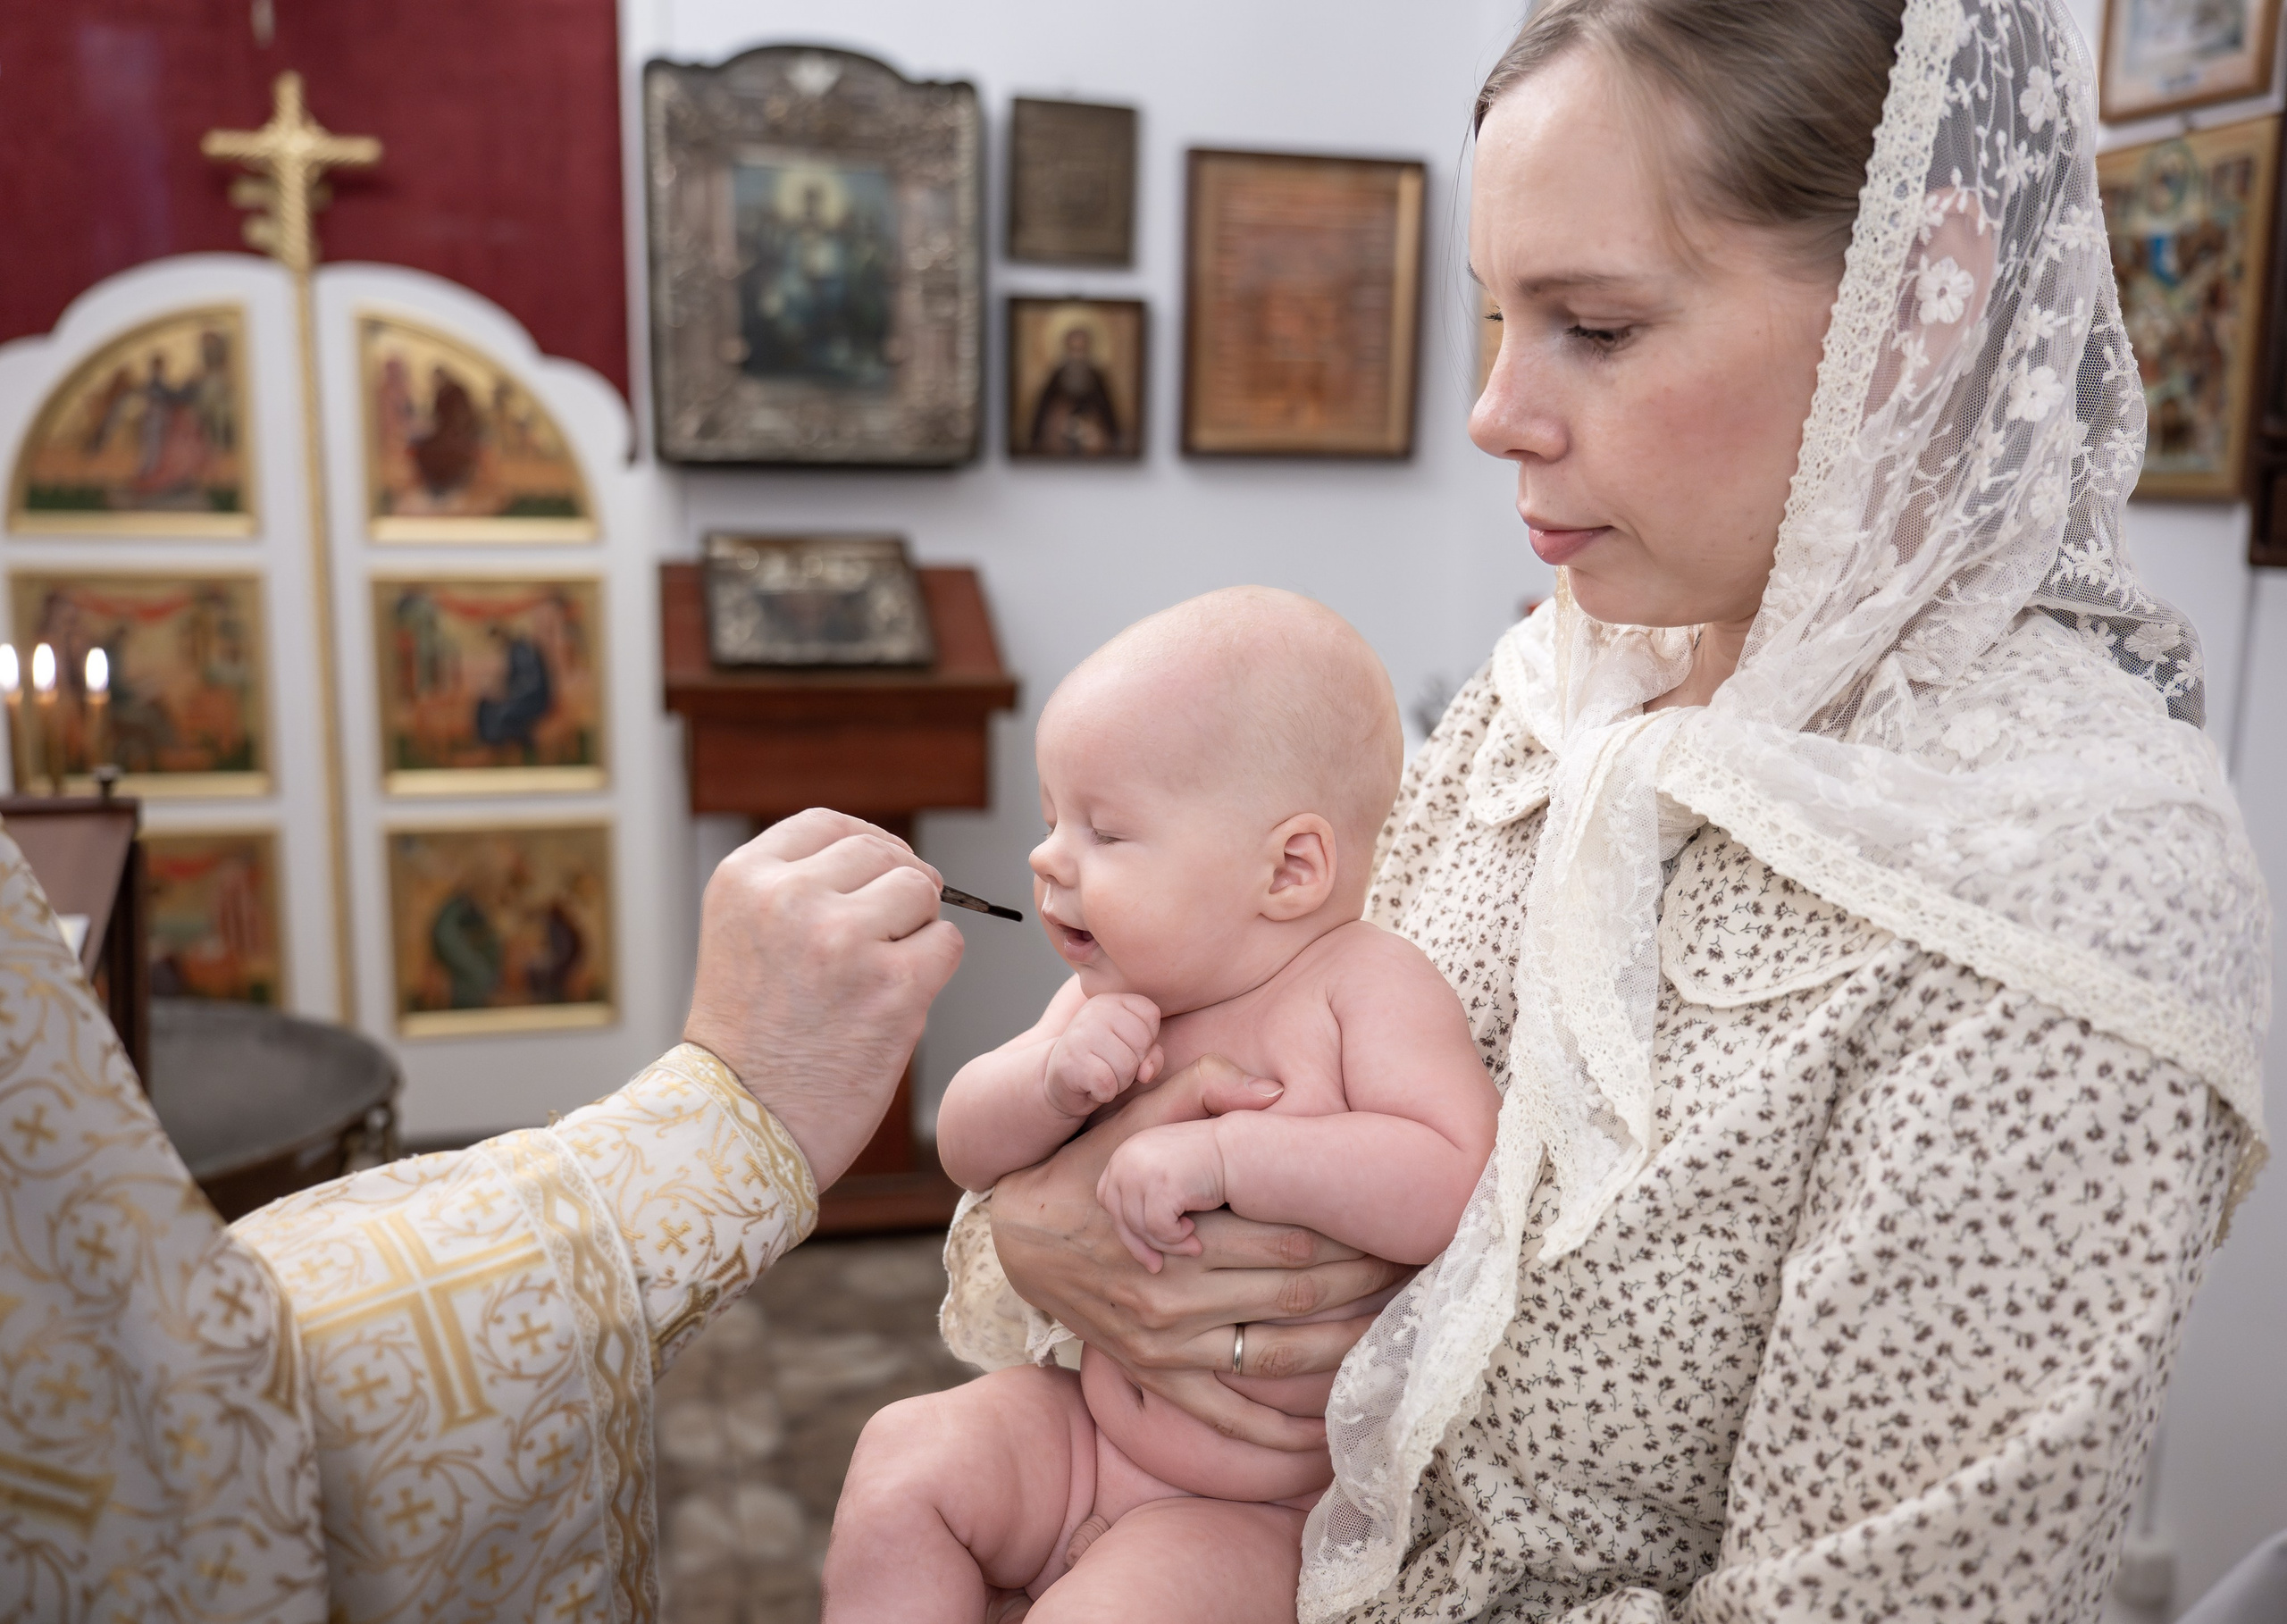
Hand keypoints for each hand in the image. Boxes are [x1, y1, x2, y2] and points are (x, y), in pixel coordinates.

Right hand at [683, 808, 962, 1187]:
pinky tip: (894, 1004)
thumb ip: (800, 889)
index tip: (878, 874)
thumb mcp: (744, 936)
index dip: (867, 846)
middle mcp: (790, 898)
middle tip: (884, 940)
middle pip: (883, 854)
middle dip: (897, 891)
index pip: (829, 824)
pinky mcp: (893, 986)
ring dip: (916, 930)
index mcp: (745, 879)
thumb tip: (890, 860)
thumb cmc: (749, 1042)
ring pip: (921, 892)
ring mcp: (843, 939)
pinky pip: (947, 944)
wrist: (740, 1127)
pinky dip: (933, 969)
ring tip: (878, 976)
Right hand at [990, 1056, 1402, 1451]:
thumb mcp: (1133, 1114)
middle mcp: (1180, 1295)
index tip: (1402, 1217)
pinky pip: (1232, 1420)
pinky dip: (1284, 1435)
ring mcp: (1170, 1346)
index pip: (1292, 1230)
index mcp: (1183, 1229)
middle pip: (1302, 1291)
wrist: (1016, 1236)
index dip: (1355, 1225)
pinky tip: (1333, 1433)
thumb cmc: (1087, 1163)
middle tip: (1424, 1267)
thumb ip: (1199, 1087)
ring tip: (1403, 1330)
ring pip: (1284, 1356)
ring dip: (1349, 1346)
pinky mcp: (1159, 1379)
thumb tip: (1274, 1090)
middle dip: (1370, 1280)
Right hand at [1044, 993, 1162, 1117]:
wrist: (1058, 1082)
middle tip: (1112, 1066)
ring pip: (1127, 1066)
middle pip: (1141, 1042)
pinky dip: (1104, 1093)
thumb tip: (1146, 1072)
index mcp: (1111, 1001)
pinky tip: (1091, 1086)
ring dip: (1119, 1082)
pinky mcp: (1071, 1060)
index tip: (1123, 1046)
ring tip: (1102, 1075)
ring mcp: (1080, 1034)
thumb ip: (1152, 1055)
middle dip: (1133, 1064)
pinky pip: (1108, 1084)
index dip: (1145, 1040)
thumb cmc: (1102, 1064)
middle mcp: (1094, 1010)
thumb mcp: (1133, 1053)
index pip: (1150, 1014)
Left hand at [1096, 1121, 1223, 1269]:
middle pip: (1120, 1217)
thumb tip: (1127, 1236)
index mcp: (1125, 1153)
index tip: (1143, 1246)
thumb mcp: (1163, 1167)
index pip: (1108, 1199)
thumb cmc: (1206, 1165)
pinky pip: (1160, 1230)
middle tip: (1156, 1266)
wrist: (1237, 1151)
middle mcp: (1127, 1159)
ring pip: (1141, 1228)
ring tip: (1190, 1242)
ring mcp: (1142, 1172)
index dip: (1124, 1225)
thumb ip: (1140, 1189)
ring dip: (1167, 1243)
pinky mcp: (1161, 1186)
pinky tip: (1193, 1228)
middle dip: (1140, 1246)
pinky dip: (1176, 1237)